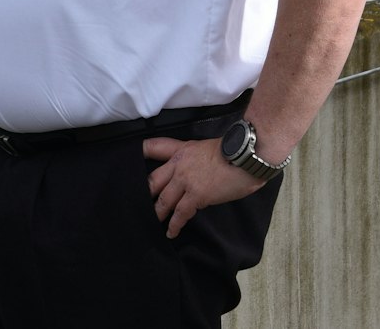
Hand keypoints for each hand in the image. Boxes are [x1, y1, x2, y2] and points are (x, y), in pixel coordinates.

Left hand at [142, 136, 264, 239]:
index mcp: (183, 149)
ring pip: (164, 200)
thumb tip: (200, 172)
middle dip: (145, 193)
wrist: (247, 156)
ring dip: (157, 212)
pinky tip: (171, 232)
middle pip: (153, 180)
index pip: (156, 146)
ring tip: (153, 221)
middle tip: (137, 204)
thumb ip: (198, 159)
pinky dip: (174, 225)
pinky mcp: (196, 196)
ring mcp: (186, 180)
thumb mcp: (210, 147)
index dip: (141, 151)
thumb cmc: (236, 151)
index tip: (132, 156)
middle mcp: (179, 164)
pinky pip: (180, 213)